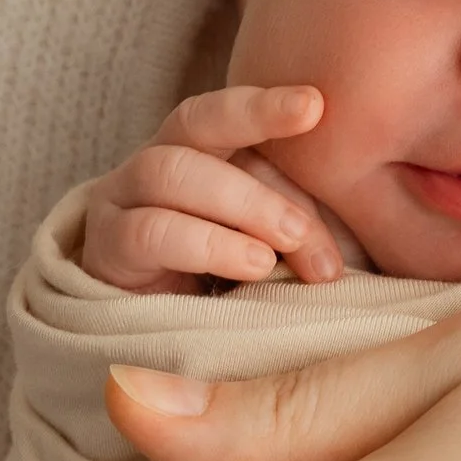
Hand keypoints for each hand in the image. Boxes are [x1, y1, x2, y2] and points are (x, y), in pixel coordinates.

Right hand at [80, 84, 342, 292]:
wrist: (153, 355)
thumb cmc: (228, 292)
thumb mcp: (275, 251)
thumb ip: (303, 230)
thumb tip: (355, 234)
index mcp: (199, 150)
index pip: (226, 111)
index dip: (266, 105)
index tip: (316, 106)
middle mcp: (154, 161)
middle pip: (195, 123)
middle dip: (257, 156)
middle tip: (303, 230)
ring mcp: (121, 200)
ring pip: (169, 170)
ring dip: (236, 206)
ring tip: (277, 252)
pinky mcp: (104, 249)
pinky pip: (149, 230)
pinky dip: (205, 243)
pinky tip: (249, 266)